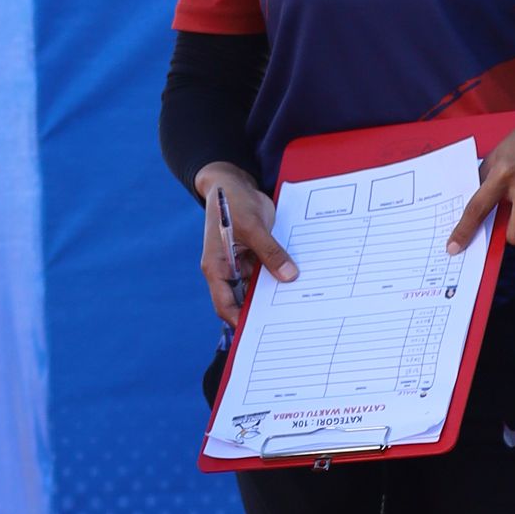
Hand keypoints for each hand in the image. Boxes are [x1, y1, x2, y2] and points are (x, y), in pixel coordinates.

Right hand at [196, 163, 292, 328]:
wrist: (233, 182)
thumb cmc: (232, 201)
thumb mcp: (253, 226)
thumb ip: (270, 252)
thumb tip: (289, 276)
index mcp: (216, 267)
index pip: (225, 304)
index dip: (240, 320)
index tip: (261, 331)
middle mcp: (227, 270)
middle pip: (243, 300)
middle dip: (262, 311)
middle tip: (287, 322)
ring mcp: (241, 264)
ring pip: (258, 288)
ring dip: (274, 294)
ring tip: (297, 306)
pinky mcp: (254, 256)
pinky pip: (267, 273)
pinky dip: (280, 277)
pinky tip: (297, 283)